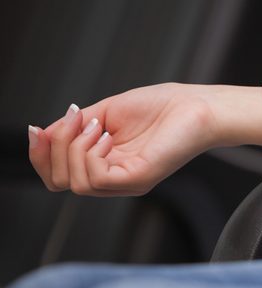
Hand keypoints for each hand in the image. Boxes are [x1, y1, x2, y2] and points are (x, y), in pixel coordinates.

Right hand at [28, 83, 221, 195]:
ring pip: (75, 182)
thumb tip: (43, 134)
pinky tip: (106, 134)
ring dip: (75, 146)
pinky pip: (96, 178)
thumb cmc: (162, 107)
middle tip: (76, 119)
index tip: (38, 128)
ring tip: (98, 126)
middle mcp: (115, 179)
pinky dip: (91, 153)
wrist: (197, 105)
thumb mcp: (105, 112)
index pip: (59, 176)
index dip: (40, 155)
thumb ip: (74, 126)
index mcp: (106, 164)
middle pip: (59, 181)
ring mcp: (126, 182)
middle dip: (54, 148)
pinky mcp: (138, 179)